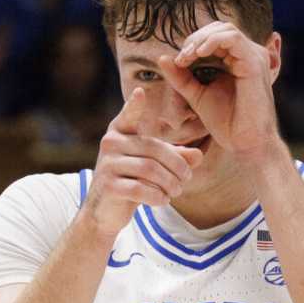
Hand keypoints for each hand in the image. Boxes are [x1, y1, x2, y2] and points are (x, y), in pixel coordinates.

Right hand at [84, 87, 204, 233]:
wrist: (104, 210)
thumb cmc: (131, 180)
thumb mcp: (152, 165)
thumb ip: (175, 157)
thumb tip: (198, 155)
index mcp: (120, 132)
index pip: (128, 115)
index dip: (134, 105)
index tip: (141, 92)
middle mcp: (110, 144)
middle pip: (155, 150)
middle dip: (177, 166)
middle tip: (187, 179)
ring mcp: (107, 165)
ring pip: (150, 170)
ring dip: (170, 183)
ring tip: (176, 191)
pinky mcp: (108, 186)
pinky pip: (140, 189)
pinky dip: (158, 196)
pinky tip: (163, 200)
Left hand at [156, 19, 280, 157]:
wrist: (244, 143)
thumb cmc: (226, 122)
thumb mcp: (196, 95)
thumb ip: (181, 77)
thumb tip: (162, 58)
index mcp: (237, 60)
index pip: (213, 36)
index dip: (192, 43)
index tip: (178, 62)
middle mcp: (248, 54)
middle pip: (218, 27)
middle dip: (195, 39)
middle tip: (182, 58)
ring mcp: (253, 56)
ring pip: (225, 29)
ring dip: (201, 39)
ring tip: (188, 56)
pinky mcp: (254, 62)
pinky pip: (233, 38)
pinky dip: (213, 41)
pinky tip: (199, 53)